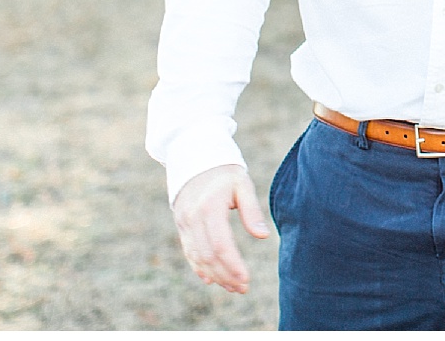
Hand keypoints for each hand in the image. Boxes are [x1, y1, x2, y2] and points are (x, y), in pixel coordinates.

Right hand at [171, 163, 269, 293]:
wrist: (193, 156)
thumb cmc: (224, 171)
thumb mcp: (242, 184)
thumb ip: (252, 210)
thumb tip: (263, 237)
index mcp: (209, 207)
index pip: (220, 245)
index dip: (233, 265)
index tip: (246, 279)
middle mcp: (193, 217)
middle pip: (208, 256)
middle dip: (225, 275)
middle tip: (243, 288)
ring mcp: (184, 222)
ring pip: (197, 257)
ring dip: (214, 275)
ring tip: (232, 287)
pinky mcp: (181, 225)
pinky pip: (189, 251)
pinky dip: (199, 268)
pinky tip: (211, 279)